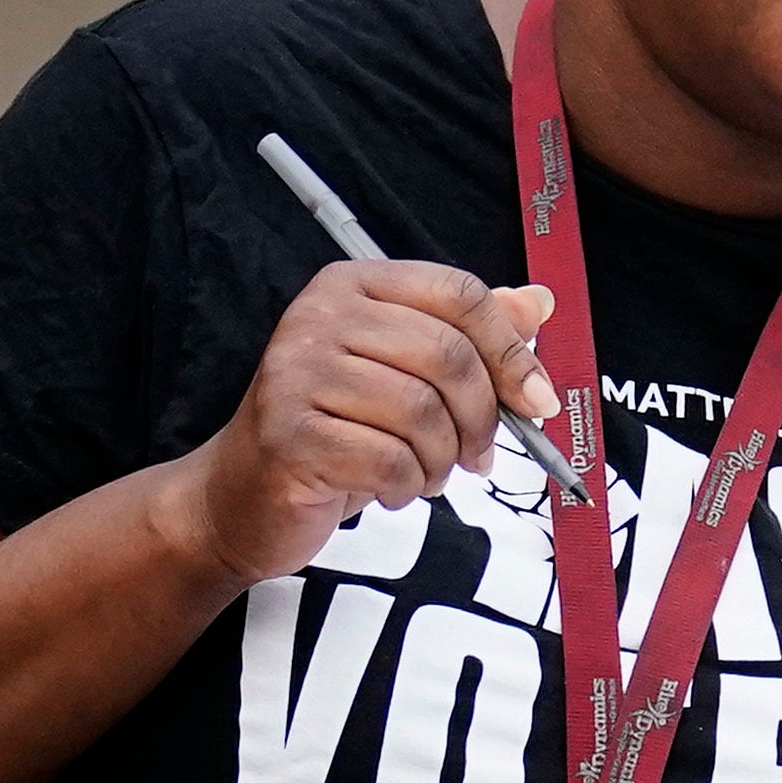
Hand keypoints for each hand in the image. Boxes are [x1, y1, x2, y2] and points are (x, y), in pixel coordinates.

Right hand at [169, 261, 560, 587]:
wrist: (242, 497)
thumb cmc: (334, 431)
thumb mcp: (405, 374)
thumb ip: (469, 335)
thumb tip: (540, 302)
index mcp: (354, 285)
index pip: (458, 293)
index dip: (511, 350)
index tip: (538, 401)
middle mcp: (318, 316)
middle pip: (447, 354)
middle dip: (481, 418)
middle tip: (476, 455)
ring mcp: (296, 373)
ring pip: (422, 412)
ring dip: (441, 460)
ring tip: (425, 473)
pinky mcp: (289, 435)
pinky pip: (390, 460)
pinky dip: (408, 485)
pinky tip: (392, 489)